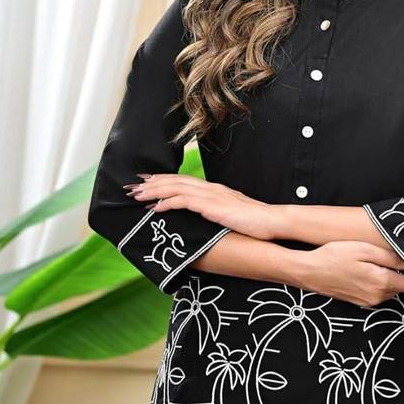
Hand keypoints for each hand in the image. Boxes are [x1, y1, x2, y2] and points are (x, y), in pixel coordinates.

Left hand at [124, 173, 276, 239]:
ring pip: (175, 188)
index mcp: (214, 190)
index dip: (163, 180)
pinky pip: (183, 202)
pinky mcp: (211, 206)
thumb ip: (217, 212)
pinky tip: (154, 208)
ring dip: (154, 192)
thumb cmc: (255, 222)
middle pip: (175, 181)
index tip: (147, 182)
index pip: (184, 180)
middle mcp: (210, 188)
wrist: (271, 221)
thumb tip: (205, 217)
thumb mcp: (232, 215)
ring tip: (137, 196)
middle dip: (152, 183)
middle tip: (133, 186)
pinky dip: (166, 203)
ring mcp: (210, 196)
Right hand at [298, 240, 403, 306]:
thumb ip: (390, 257)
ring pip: (389, 289)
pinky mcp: (358, 301)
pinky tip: (364, 270)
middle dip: (401, 273)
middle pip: (401, 286)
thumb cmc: (334, 256)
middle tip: (390, 256)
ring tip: (374, 261)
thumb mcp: (364, 250)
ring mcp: (367, 301)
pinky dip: (376, 282)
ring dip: (388, 277)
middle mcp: (377, 297)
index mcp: (381, 283)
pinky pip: (376, 292)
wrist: (308, 271)